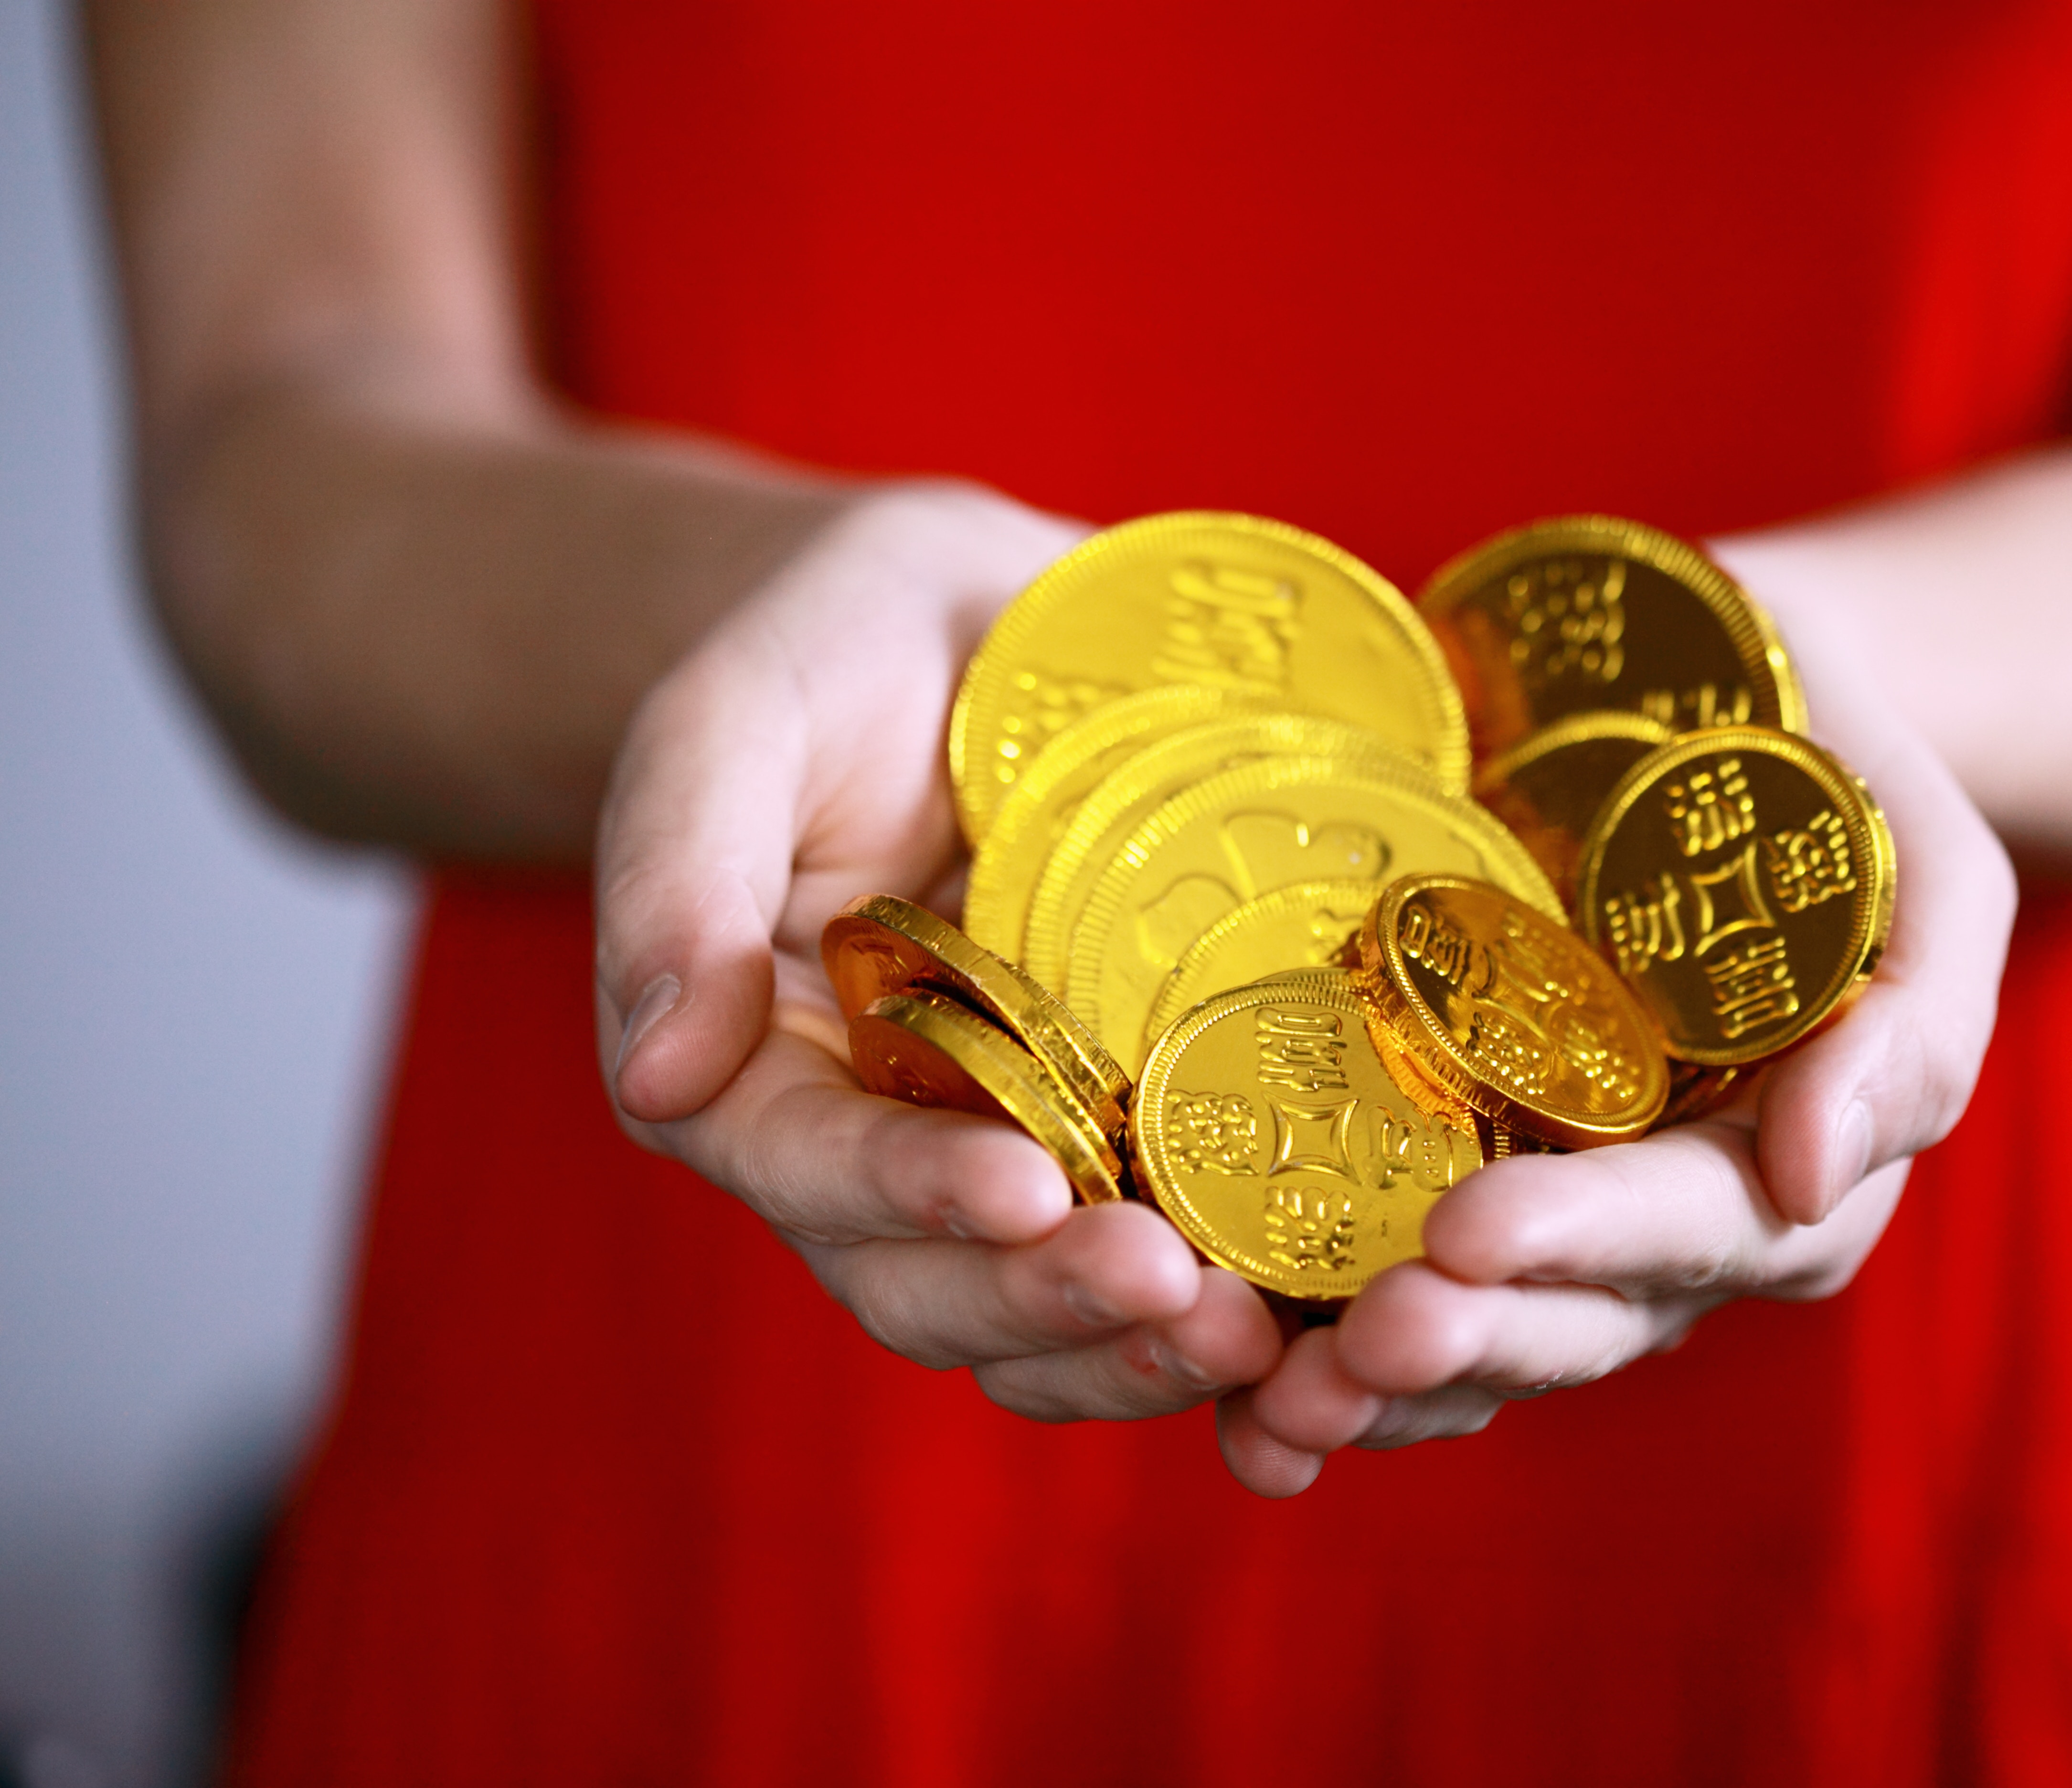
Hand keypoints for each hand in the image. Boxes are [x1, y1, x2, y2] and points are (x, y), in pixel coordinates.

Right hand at [596, 481, 1283, 1420]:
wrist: (974, 628)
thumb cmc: (833, 655)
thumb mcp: (734, 718)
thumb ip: (679, 874)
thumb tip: (662, 1073)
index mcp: (756, 1062)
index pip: (810, 1168)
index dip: (908, 1195)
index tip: (1024, 1193)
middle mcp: (872, 1141)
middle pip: (928, 1283)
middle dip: (1047, 1304)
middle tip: (1178, 1294)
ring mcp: (999, 1155)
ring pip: (1036, 1315)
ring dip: (1136, 1349)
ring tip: (1253, 1338)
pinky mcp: (1116, 1140)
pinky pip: (1148, 1264)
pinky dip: (1214, 1311)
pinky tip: (1303, 1317)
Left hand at [1219, 551, 2015, 1495]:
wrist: (1728, 708)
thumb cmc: (1839, 774)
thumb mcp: (1927, 867)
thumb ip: (1913, 1027)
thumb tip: (1813, 1174)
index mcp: (1787, 1164)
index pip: (1689, 1227)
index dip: (1580, 1240)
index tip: (1463, 1235)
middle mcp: (1671, 1224)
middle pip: (1574, 1317)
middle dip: (1467, 1341)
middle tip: (1353, 1343)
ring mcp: (1562, 1213)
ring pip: (1483, 1335)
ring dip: (1381, 1388)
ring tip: (1273, 1406)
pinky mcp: (1460, 1173)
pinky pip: (1399, 1287)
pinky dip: (1321, 1354)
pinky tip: (1235, 1404)